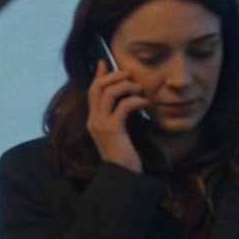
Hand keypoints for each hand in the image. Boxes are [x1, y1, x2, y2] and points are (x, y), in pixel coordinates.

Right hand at [87, 56, 147, 172]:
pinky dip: (137, 100)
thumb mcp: (119, 132)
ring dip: (127, 86)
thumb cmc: (123, 156)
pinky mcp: (113, 129)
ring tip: (140, 91)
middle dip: (115, 77)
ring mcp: (101, 125)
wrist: (122, 176)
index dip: (98, 75)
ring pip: (109, 92)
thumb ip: (118, 116)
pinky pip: (124, 105)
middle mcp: (93, 120)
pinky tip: (146, 104)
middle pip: (98, 87)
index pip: (92, 91)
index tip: (103, 62)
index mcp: (94, 120)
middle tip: (131, 77)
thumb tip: (125, 102)